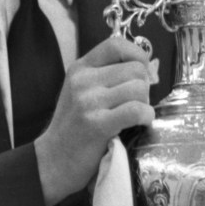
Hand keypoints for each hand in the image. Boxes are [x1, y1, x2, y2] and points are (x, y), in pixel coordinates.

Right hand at [35, 36, 157, 205]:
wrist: (52, 161)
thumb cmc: (74, 128)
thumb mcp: (83, 93)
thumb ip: (110, 77)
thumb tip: (152, 68)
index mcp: (79, 68)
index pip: (116, 44)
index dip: (138, 55)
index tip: (144, 73)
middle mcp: (83, 80)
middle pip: (135, 69)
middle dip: (145, 87)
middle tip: (136, 103)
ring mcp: (88, 102)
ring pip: (139, 89)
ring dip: (145, 104)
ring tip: (133, 116)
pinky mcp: (97, 124)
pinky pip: (136, 110)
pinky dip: (146, 117)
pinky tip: (139, 124)